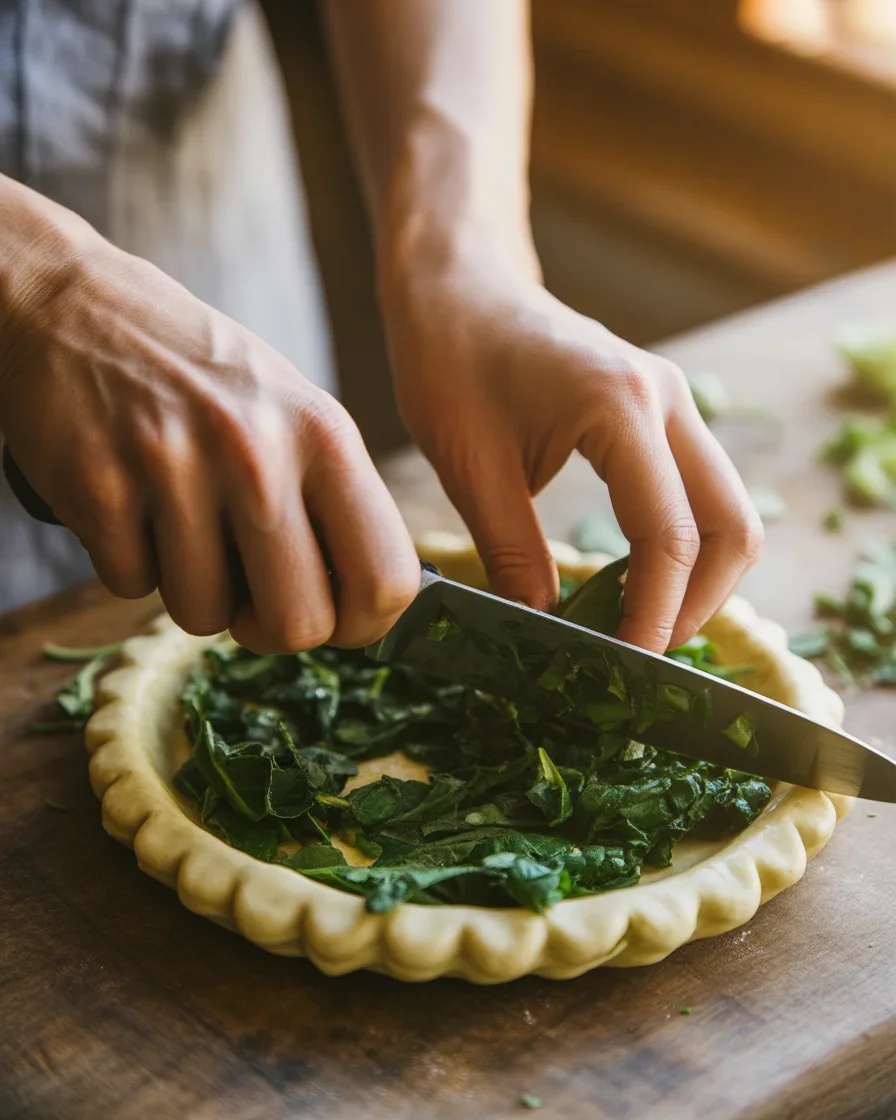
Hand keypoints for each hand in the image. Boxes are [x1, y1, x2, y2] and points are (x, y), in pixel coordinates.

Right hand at [0, 181, 418, 651]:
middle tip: (246, 593)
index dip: (361, 625)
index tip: (332, 617)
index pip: (385, 580)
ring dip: (190, 589)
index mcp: (326, 436)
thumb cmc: (202, 375)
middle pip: (297, 624)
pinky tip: (131, 503)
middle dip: (268, 628)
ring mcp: (175, 468)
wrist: (74, 305)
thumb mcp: (295, 414)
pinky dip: (130, 562)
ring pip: (205, 615)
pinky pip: (131, 585)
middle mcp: (259, 452)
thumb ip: (333, 501)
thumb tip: (367, 606)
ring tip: (180, 523)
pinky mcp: (100, 486)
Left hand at [381, 249, 762, 652]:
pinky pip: (700, 489)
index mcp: (619, 407)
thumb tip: (545, 633)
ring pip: (727, 509)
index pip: (667, 537)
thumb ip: (512, 555)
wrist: (458, 284)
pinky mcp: (661, 409)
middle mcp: (667, 398)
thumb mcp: (470, 468)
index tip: (624, 670)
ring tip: (640, 624)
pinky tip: (633, 576)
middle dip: (698, 603)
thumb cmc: (450, 358)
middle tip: (641, 655)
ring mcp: (673, 398)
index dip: (653, 616)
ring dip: (699, 576)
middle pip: (731, 526)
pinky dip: (684, 542)